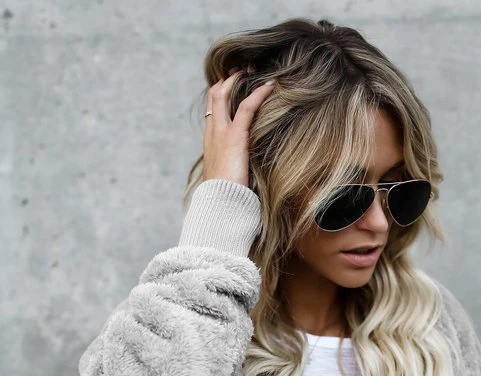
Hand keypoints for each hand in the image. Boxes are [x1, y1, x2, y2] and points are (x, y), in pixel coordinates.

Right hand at [202, 70, 276, 186]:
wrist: (221, 203)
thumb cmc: (226, 196)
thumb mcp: (228, 177)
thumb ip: (234, 167)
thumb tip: (246, 171)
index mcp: (210, 142)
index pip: (211, 110)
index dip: (219, 95)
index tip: (230, 85)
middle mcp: (212, 133)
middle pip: (214, 96)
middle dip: (226, 79)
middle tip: (239, 68)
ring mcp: (221, 132)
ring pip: (224, 95)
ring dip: (237, 79)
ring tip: (251, 69)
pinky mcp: (235, 136)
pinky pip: (247, 108)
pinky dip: (259, 94)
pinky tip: (271, 86)